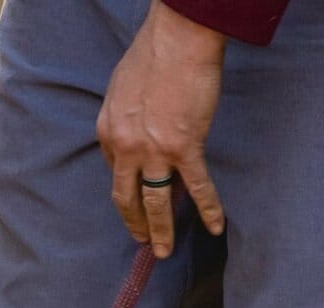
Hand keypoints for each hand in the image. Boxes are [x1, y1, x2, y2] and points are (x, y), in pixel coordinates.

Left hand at [96, 4, 227, 257]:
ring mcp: (153, 151)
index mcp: (108, 131)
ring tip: (163, 251)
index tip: (135, 195)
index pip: (114, 169)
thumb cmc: (153, 54)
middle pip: (126, 196)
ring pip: (154, 202)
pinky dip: (208, 209)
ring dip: (160, 230)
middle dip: (133, 222)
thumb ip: (125, 116)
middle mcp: (125, 147)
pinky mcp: (184, 148)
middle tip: (141, 241)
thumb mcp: (122, 88)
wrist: (177, 40)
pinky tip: (215, 226)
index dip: (127, 184)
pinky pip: (196, 187)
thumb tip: (136, 130)